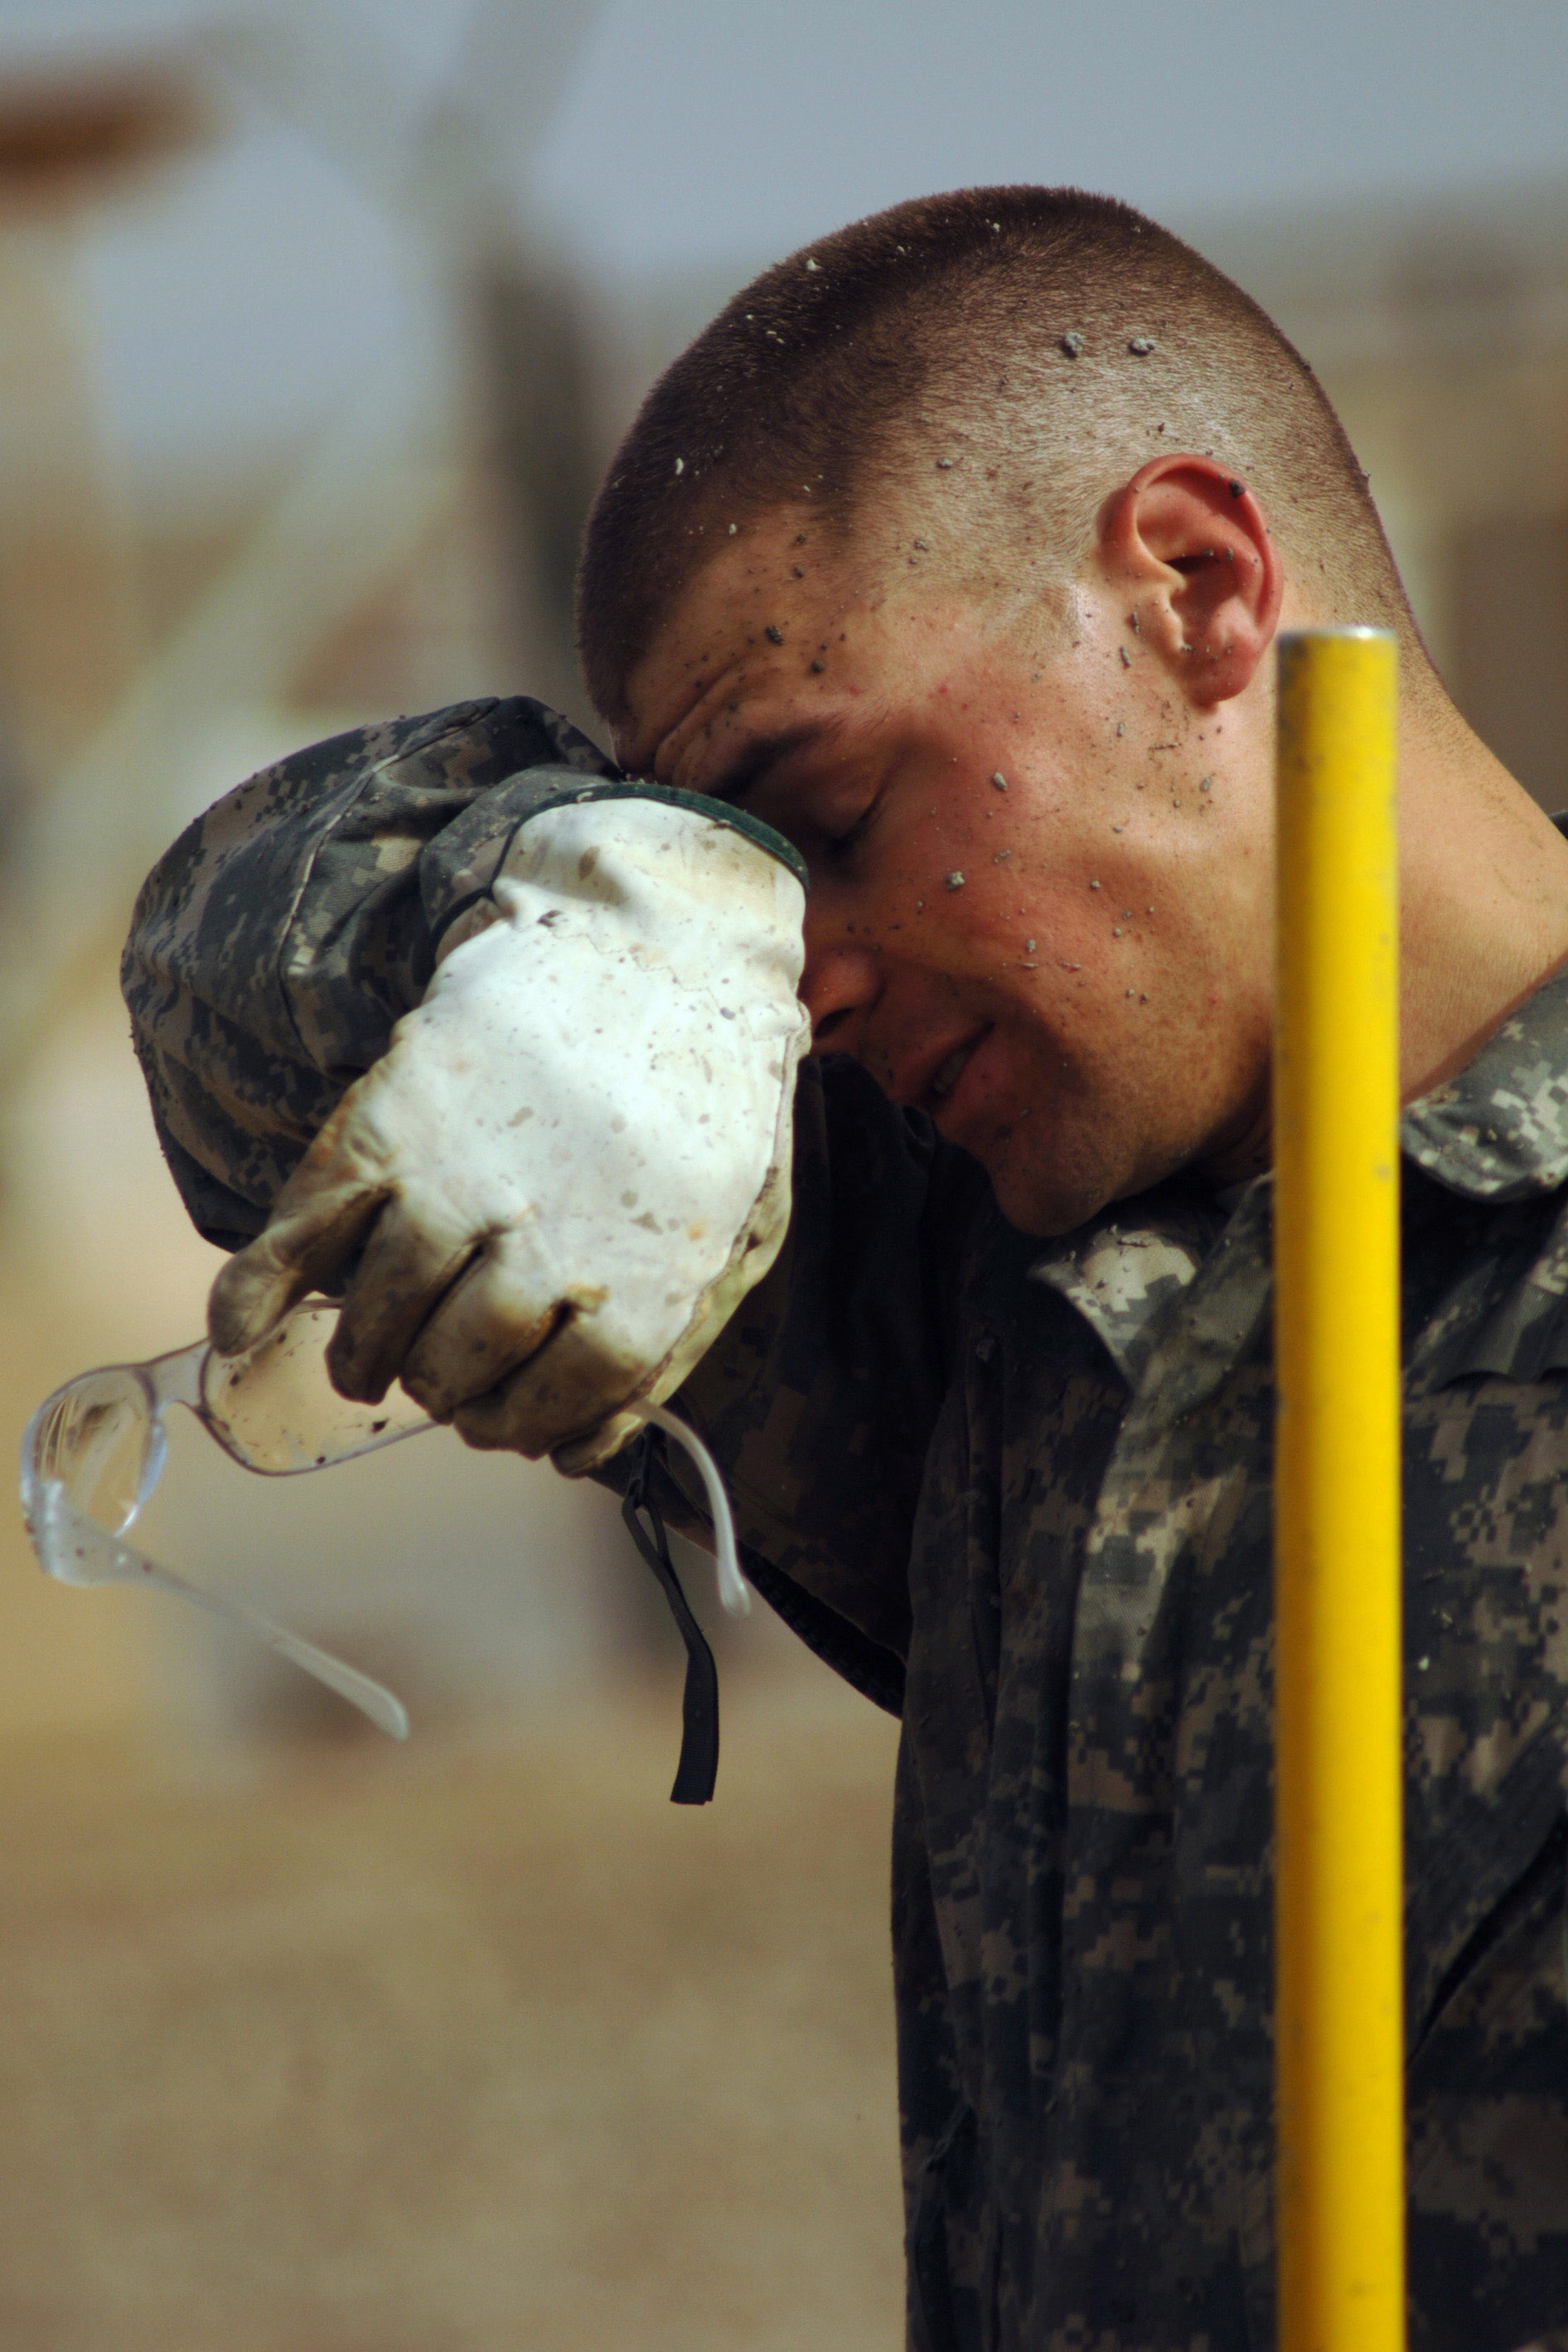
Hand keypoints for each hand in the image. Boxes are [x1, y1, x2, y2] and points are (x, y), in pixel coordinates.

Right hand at [207, 794, 807, 1468]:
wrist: (658, 942)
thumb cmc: (704, 1102)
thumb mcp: (740, 1228)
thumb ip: (674, 1346)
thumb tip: (581, 1450)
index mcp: (653, 1265)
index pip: (568, 1399)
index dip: (529, 1424)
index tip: (508, 1425)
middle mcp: (554, 1231)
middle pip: (468, 1362)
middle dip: (448, 1391)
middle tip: (439, 1385)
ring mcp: (468, 1172)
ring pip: (389, 1308)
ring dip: (367, 1354)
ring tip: (366, 1365)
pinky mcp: (400, 1114)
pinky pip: (314, 1222)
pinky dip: (263, 1282)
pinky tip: (240, 1327)